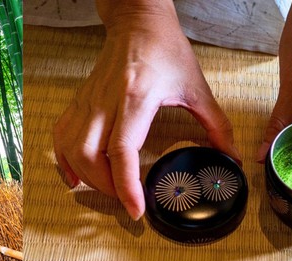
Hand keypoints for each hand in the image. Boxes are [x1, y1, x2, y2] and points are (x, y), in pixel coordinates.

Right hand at [53, 2, 240, 219]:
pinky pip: (61, 137)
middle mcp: (106, 101)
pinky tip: (75, 177)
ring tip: (107, 189)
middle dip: (106, 188)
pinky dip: (64, 162)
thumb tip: (230, 155)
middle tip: (126, 200)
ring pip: (72, 150)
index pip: (122, 151)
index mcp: (136, 97)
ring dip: (86, 178)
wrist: (137, 21)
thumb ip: (215, 124)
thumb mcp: (196, 86)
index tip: (136, 209)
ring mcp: (88, 102)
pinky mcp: (79, 102)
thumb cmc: (164, 48)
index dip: (126, 186)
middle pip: (90, 156)